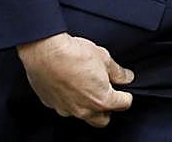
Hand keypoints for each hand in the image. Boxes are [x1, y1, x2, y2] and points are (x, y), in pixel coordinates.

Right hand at [17, 32, 133, 126]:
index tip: (124, 89)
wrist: (45, 52)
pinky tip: (70, 85)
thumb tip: (126, 77)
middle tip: (107, 93)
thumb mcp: (104, 58)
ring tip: (87, 87)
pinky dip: (71, 100)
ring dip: (88, 105)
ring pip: (83, 115)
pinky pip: (65, 107)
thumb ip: (118, 72)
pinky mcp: (51, 105)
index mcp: (101, 100)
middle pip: (102, 120)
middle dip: (108, 109)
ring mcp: (66, 109)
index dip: (126, 95)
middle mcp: (84, 110)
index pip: (124, 104)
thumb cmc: (74, 54)